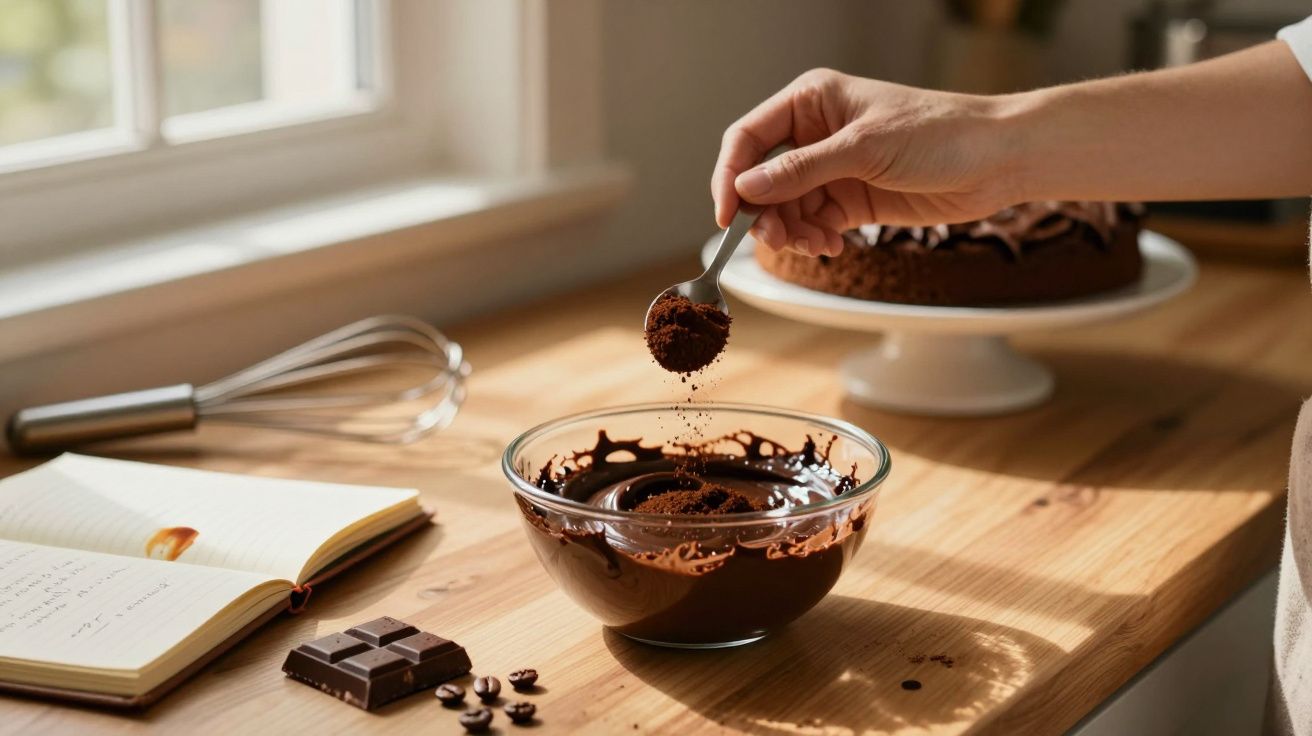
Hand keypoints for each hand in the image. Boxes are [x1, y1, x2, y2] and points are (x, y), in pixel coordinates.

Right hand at [712, 68, 1021, 255]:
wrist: (997, 160)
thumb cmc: (941, 133)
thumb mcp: (864, 148)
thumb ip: (802, 170)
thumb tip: (746, 188)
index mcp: (811, 101)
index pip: (748, 139)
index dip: (730, 176)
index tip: (727, 215)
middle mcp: (815, 134)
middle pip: (761, 180)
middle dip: (764, 213)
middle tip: (778, 239)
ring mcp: (832, 169)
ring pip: (785, 208)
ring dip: (791, 232)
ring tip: (816, 245)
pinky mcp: (850, 200)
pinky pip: (812, 224)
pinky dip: (813, 240)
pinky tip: (832, 246)